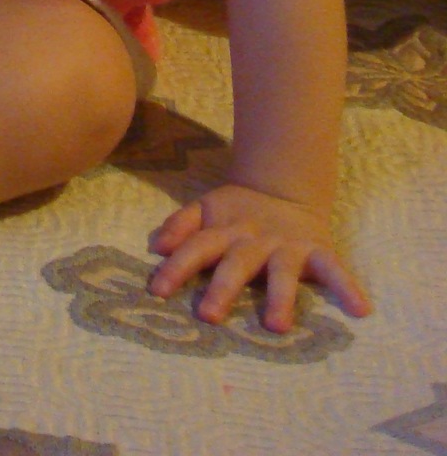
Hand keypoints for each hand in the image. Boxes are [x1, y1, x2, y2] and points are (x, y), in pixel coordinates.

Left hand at [147, 183, 370, 331]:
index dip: (176, 266)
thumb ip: (180, 225)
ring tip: (276, 327)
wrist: (285, 189)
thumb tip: (155, 244)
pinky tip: (361, 309)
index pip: (196, 246)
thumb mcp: (206, 210)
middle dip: (222, 288)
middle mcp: (254, 238)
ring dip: (279, 297)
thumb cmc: (238, 212)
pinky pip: (335, 269)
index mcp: (224, 229)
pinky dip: (348, 286)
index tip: (157, 291)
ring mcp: (287, 245)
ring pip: (281, 272)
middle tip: (208, 315)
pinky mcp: (318, 250)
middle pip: (235, 262)